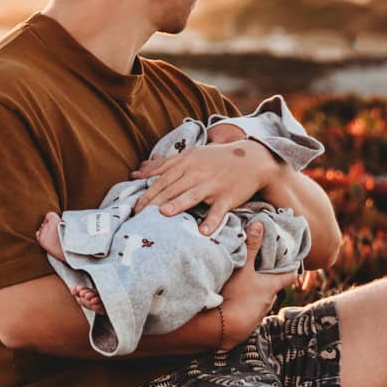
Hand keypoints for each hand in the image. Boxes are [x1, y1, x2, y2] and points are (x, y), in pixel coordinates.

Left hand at [133, 140, 278, 233]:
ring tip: (164, 214)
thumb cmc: (218, 158)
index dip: (147, 194)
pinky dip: (212, 221)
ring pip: (192, 195)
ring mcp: (213, 185)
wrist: (252, 159)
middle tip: (139, 217)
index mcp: (187, 163)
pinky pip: (219, 210)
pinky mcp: (228, 197)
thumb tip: (140, 174)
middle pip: (172, 189)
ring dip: (178, 204)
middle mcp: (198, 173)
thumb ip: (166, 164)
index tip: (134, 208)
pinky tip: (204, 232)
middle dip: (153, 203)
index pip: (162, 180)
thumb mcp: (192, 155)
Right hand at [218, 223, 296, 338]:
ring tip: (245, 286)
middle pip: (273, 288)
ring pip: (260, 301)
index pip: (288, 275)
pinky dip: (243, 308)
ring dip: (255, 295)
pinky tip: (233, 304)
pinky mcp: (246, 327)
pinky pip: (247, 314)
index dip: (291, 268)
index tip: (291, 262)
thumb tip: (259, 224)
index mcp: (271, 287)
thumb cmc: (235, 295)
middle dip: (269, 280)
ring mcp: (258, 316)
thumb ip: (251, 246)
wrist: (222, 329)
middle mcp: (269, 302)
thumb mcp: (243, 268)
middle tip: (261, 270)